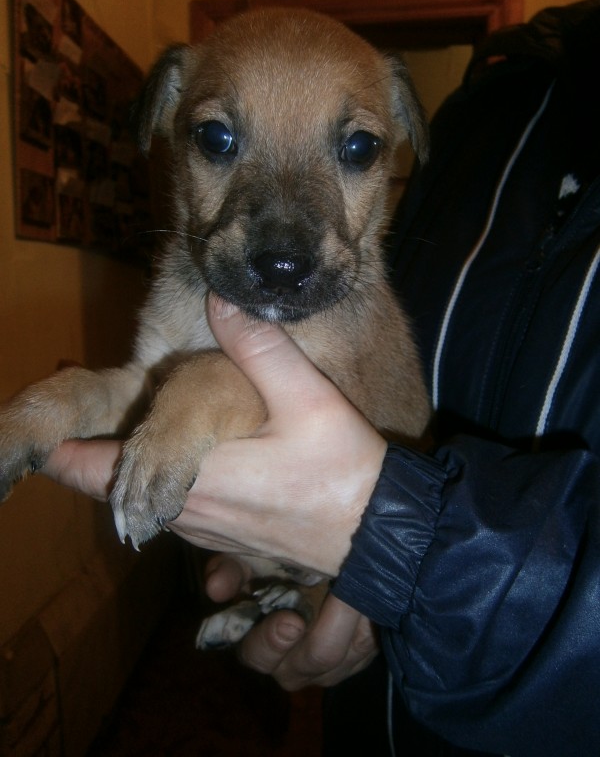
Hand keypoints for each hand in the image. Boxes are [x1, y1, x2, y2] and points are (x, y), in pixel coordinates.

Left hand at [43, 296, 386, 576]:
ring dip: (128, 470)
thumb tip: (221, 300)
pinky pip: (173, 512)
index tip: (41, 430)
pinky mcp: (227, 541)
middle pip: (112, 488)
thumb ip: (261, 348)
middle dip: (93, 453)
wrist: (380, 536)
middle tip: (79, 416)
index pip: (95, 472)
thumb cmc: (345, 471)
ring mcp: (206, 533)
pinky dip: (160, 486)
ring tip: (126, 431)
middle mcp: (186, 513)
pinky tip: (183, 459)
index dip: (61, 450)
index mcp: (191, 476)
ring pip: (142, 500)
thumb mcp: (310, 399)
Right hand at [205, 554, 378, 690]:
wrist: (323, 554)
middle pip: (299, 670)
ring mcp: (327, 664)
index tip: (291, 621)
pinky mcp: (358, 654)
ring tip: (354, 586)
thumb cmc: (275, 558)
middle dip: (315, 641)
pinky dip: (364, 619)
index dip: (271, 643)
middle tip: (335, 605)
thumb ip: (230, 570)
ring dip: (347, 621)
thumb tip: (215, 589)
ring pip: (338, 661)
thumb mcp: (249, 558)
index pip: (257, 657)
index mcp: (257, 642)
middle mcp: (291, 662)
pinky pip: (363, 649)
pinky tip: (364, 592)